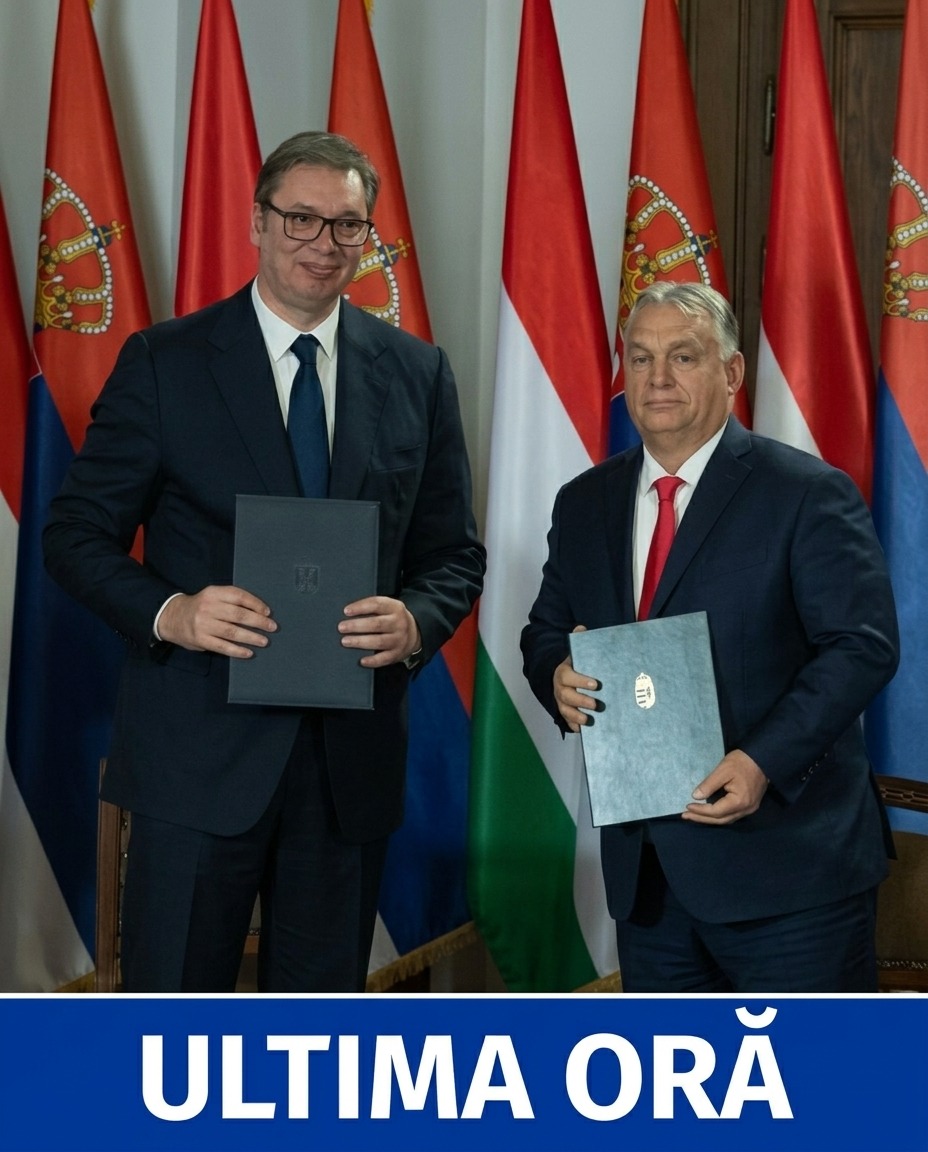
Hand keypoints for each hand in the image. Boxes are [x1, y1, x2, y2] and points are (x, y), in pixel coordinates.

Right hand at [157, 585, 276, 658]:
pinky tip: (249, 652)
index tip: (267, 612)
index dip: (256, 604)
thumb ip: (230, 600)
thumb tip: (259, 611)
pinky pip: (223, 646)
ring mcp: (203, 624)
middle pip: (238, 615)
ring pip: (232, 632)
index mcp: (213, 593)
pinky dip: (237, 650)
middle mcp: (208, 607)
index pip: (239, 596)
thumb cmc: (200, 607)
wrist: (172, 617)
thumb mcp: (212, 596)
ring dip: (251, 637)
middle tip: (272, 627)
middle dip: (258, 622)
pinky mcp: (200, 640)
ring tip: (264, 641)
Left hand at [338, 596, 420, 667]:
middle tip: (341, 627)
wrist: (414, 634)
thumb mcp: (388, 607)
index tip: (346, 611)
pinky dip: (372, 661)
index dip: (361, 607)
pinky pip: (384, 659)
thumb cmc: (392, 618)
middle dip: (357, 625)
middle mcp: (399, 623)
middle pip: (377, 624)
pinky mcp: (397, 654)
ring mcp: (398, 640)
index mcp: (395, 608)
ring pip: (379, 641)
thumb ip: (372, 607)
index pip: (377, 604)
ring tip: (345, 641)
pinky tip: (361, 661)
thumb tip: (348, 612)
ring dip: (360, 641)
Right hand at [553, 625, 598, 732]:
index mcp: (563, 672)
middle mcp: (559, 688)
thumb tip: (581, 628)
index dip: (580, 681)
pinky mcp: (564, 711)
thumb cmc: (574, 665)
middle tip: (596, 704)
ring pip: (565, 710)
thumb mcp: (575, 651)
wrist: (559, 675)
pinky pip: (566, 720)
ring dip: (576, 716)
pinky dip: (573, 725)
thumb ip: (579, 640)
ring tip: (589, 720)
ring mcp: (560, 701)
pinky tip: (583, 730)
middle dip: (581, 701)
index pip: (568, 677)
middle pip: (566, 696)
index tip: (595, 684)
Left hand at [682, 748, 767, 824]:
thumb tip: (695, 797)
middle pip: (721, 819)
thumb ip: (709, 785)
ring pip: (727, 819)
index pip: (716, 811)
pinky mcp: (750, 805)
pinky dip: (719, 815)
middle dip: (702, 818)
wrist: (763, 757)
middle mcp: (746, 810)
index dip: (700, 810)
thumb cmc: (742, 762)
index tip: (687, 806)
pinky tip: (709, 813)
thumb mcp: (722, 770)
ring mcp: (750, 809)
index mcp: (739, 801)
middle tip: (685, 816)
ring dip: (710, 819)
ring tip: (694, 815)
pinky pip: (732, 815)